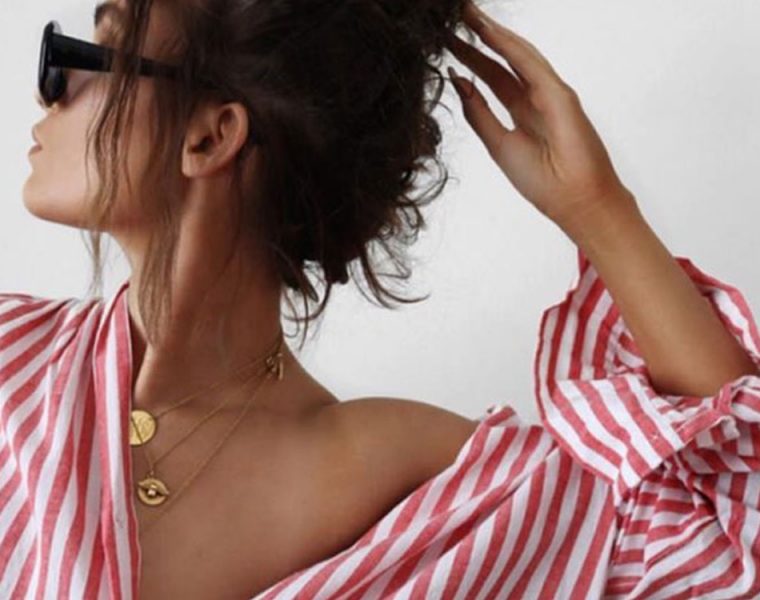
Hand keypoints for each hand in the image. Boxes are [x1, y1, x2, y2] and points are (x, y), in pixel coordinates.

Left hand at [445, 1, 638, 237]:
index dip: (471, 58)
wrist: (576, 203)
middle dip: (479, 38)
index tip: (448, 41)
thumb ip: (478, 114)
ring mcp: (550, 93)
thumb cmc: (545, 182)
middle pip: (502, 60)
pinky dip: (509, 48)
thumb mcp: (498, 145)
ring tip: (468, 15)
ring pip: (517, 55)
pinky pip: (530, 66)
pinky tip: (489, 33)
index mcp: (521, 112)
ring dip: (492, 34)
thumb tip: (458, 83)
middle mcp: (535, 98)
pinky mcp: (560, 95)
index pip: (492, 77)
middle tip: (455, 16)